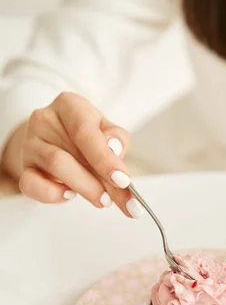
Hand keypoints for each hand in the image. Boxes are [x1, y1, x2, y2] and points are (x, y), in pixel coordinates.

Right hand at [1, 91, 142, 217]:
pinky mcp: (24, 167)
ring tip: (102, 199)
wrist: (58, 140)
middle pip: (69, 153)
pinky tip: (70, 195)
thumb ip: (116, 140)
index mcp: (69, 105)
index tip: (122, 180)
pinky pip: (31, 184)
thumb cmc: (87, 135)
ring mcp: (31, 144)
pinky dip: (53, 195)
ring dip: (83, 188)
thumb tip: (114, 150)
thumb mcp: (107, 130)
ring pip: (55, 167)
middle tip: (116, 198)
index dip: (104, 158)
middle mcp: (45, 120)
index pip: (85, 131)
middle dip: (97, 181)